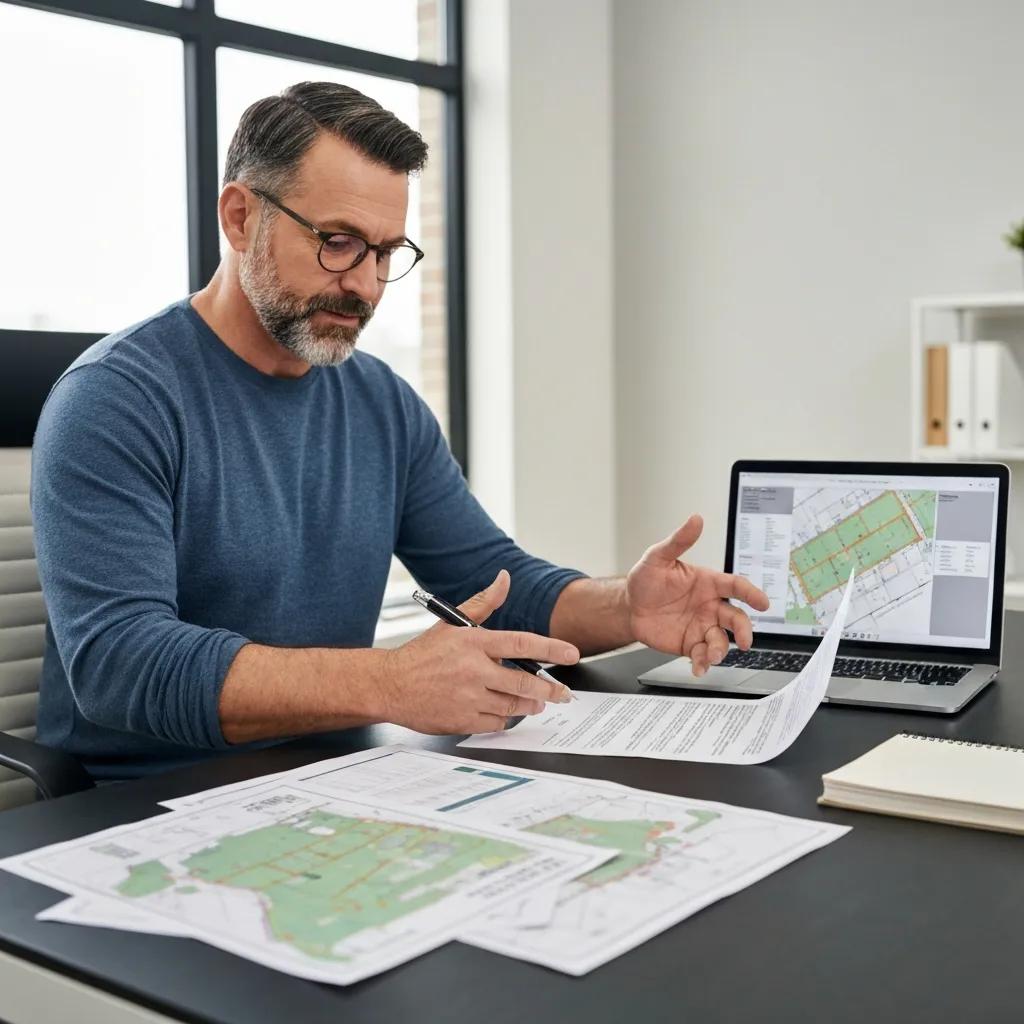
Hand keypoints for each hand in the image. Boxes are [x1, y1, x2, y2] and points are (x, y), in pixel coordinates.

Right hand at [379, 570, 578, 733]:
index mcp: (474, 642)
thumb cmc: (422, 654)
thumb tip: (504, 578)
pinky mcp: (462, 720)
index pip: (522, 643)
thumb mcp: (452, 624)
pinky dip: (505, 718)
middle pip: (523, 682)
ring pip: (513, 705)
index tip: (571, 654)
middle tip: (562, 693)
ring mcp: (468, 697)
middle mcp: (473, 670)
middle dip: (550, 689)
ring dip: (530, 704)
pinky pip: (496, 723)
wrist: (389, 685)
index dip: (551, 649)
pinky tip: (507, 712)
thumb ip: (484, 602)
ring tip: (538, 702)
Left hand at [626, 514, 769, 675]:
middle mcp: (710, 606)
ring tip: (712, 657)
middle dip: (744, 630)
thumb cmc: (646, 580)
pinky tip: (699, 667)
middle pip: (736, 618)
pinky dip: (704, 663)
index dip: (751, 593)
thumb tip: (695, 519)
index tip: (763, 603)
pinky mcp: (690, 644)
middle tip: (744, 641)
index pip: (735, 586)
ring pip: (722, 640)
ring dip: (721, 650)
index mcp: (708, 583)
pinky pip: (703, 655)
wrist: (628, 607)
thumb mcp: (658, 557)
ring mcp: (701, 626)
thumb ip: (679, 541)